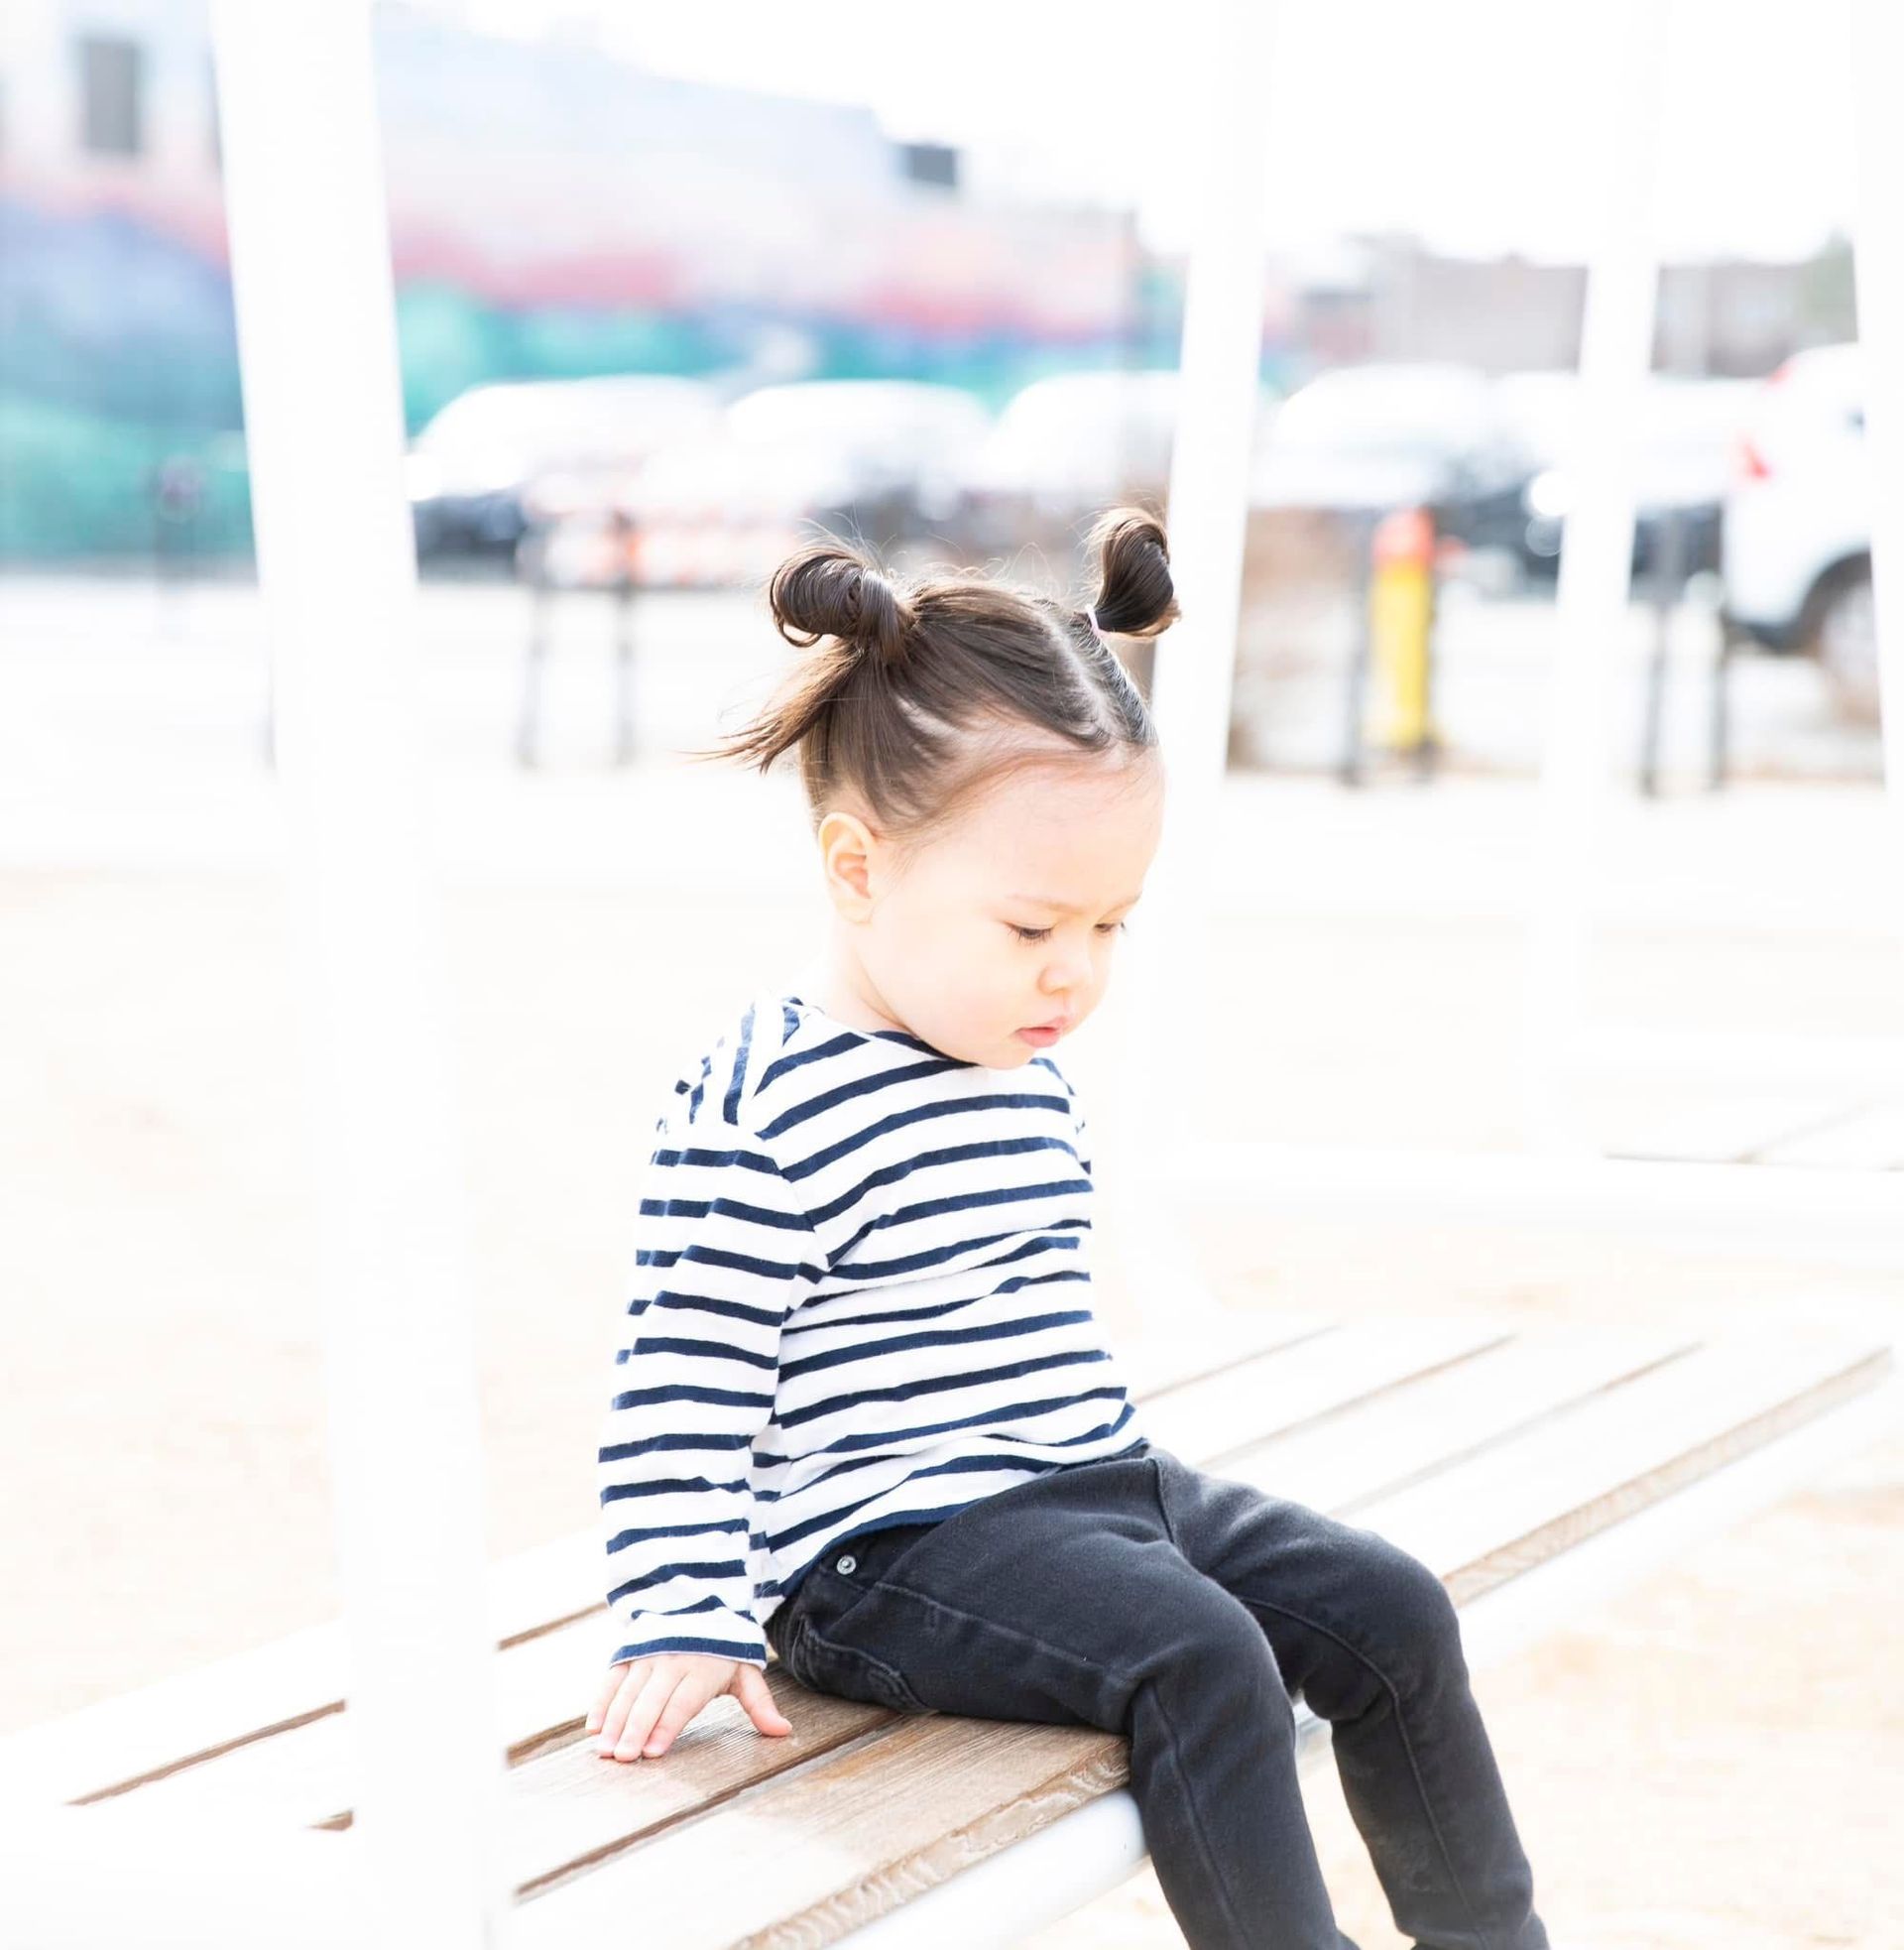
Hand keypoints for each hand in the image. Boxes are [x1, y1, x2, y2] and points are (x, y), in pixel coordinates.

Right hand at [586, 1651, 793, 1761]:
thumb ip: (759, 1703)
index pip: (682, 1703)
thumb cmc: (724, 1651)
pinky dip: (601, 1702)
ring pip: (627, 1693)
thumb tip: (784, 1732)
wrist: (698, 1602)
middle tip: (623, 1758)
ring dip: (613, 1722)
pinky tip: (593, 1728)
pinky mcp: (629, 1654)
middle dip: (635, 1730)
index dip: (667, 1727)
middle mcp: (671, 1662)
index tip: (653, 1752)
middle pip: (650, 1701)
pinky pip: (612, 1679)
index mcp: (702, 1670)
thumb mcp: (745, 1672)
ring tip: (604, 1750)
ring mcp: (647, 1657)